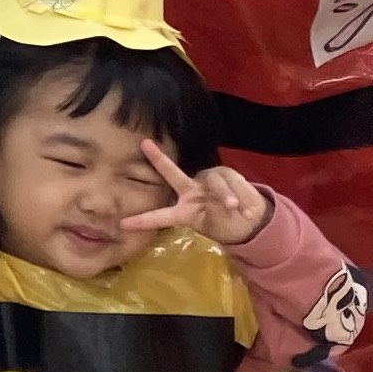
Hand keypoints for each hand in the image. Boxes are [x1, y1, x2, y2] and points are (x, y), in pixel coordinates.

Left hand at [122, 135, 272, 246]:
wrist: (249, 219)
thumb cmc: (224, 223)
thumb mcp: (213, 226)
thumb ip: (211, 216)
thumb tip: (220, 205)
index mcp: (183, 210)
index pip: (160, 215)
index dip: (143, 220)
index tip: (123, 225)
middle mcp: (190, 191)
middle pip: (174, 175)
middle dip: (159, 160)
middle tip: (145, 146)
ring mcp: (207, 181)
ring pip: (214, 183)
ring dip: (226, 196)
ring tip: (235, 208)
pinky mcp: (226, 174)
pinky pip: (233, 183)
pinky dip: (242, 197)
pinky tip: (247, 209)